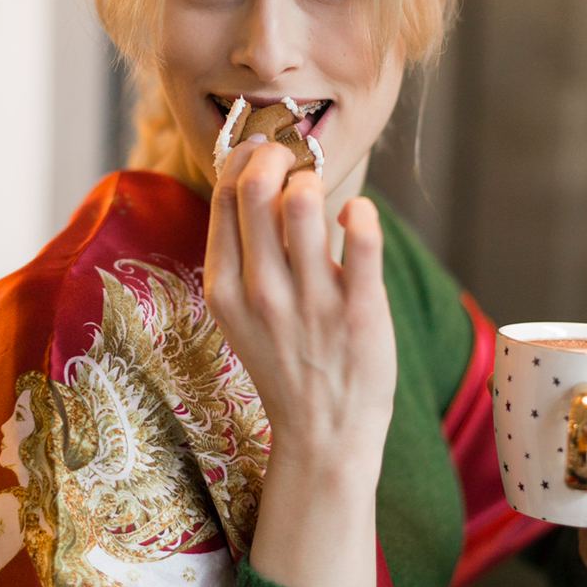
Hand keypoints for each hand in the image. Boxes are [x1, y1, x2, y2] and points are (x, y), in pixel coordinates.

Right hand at [202, 137, 396, 586]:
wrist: (324, 436)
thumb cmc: (286, 365)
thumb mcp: (242, 315)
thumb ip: (244, 257)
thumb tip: (255, 184)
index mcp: (225, 288)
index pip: (224, 196)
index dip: (245, 158)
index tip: (264, 151)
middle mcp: (262, 290)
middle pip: (255, 187)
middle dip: (278, 156)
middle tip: (296, 163)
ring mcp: (311, 300)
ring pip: (304, 202)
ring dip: (317, 182)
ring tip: (326, 201)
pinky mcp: (360, 309)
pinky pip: (362, 237)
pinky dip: (362, 213)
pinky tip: (358, 217)